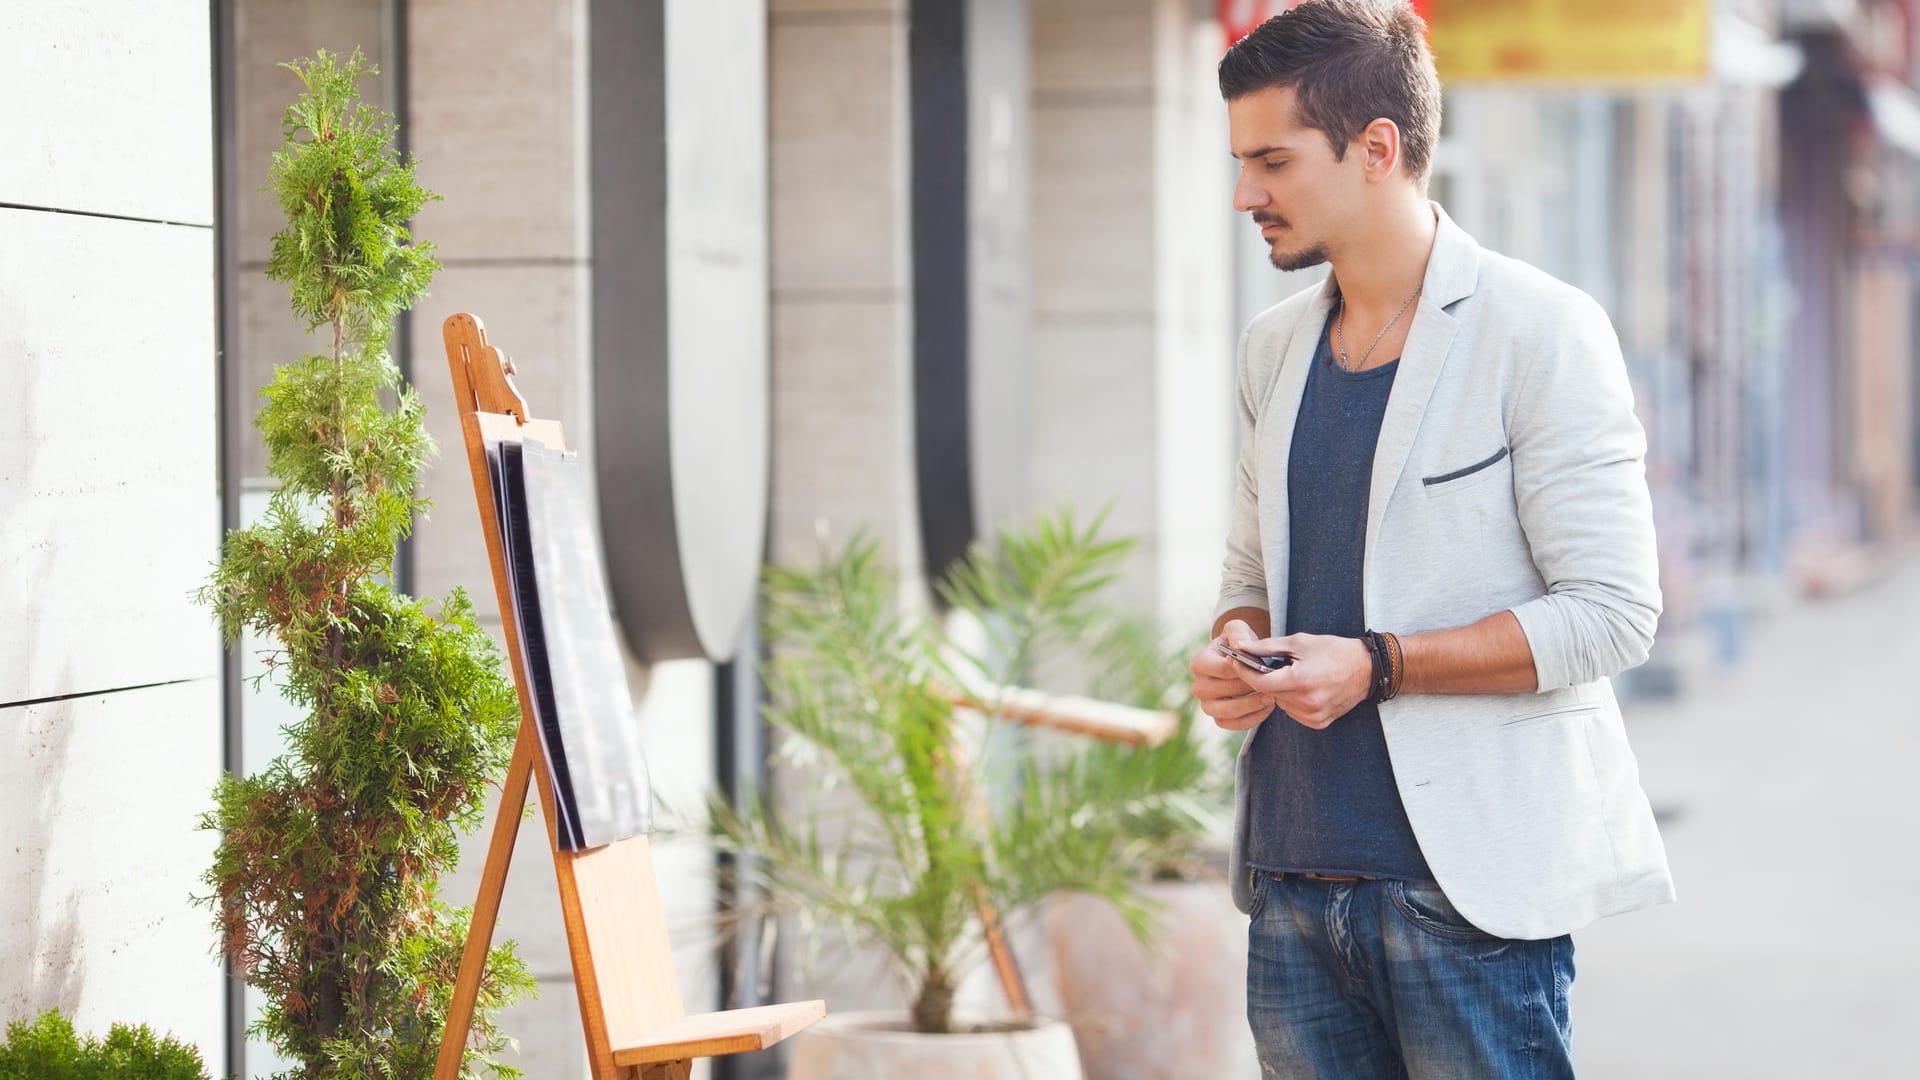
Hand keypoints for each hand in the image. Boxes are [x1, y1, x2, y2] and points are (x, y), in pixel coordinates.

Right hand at [1190, 620, 1277, 730]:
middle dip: (1249, 687)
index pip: (1223, 669)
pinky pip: (1233, 725)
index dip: (1244, 670)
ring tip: (1270, 697)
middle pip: (1224, 691)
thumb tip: (1240, 646)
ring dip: (1251, 705)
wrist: (1240, 662)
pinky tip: (1267, 708)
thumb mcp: (1238, 631)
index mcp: (1199, 663)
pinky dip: (1251, 719)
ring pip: (1227, 711)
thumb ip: (1238, 634)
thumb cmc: (1238, 645)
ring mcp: (1207, 705)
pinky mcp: (1218, 719)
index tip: (1263, 667)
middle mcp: (1198, 686)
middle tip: (1271, 684)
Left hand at [1235, 632, 1372, 729]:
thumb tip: (1241, 647)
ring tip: (1293, 675)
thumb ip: (1267, 647)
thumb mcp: (1299, 642)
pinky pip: (1293, 713)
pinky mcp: (1319, 723)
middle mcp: (1307, 702)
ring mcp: (1314, 716)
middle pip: (1268, 693)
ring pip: (1280, 704)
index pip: (1260, 683)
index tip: (1237, 661)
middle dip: (1264, 679)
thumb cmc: (1333, 650)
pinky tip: (1304, 688)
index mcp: (1301, 680)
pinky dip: (1292, 701)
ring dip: (1279, 691)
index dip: (1245, 672)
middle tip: (1268, 664)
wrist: (1367, 669)